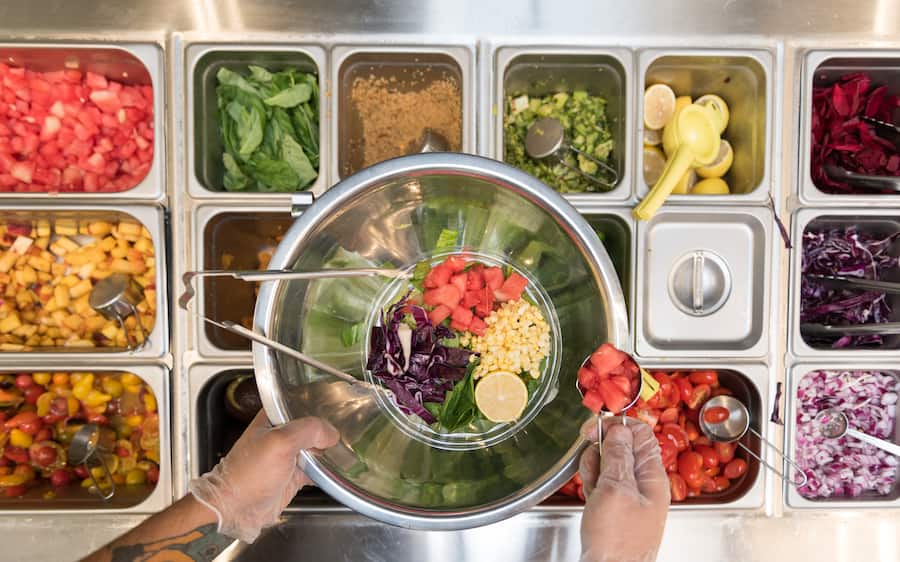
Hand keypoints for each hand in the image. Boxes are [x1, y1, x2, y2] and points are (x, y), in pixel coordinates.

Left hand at [189, 410, 339, 542]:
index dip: (320, 408)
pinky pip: (317, 470)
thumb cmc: (249, 473)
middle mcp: (282, 434)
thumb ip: (308, 431)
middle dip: (327, 432)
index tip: (337, 414)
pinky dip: (327, 471)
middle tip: (344, 436)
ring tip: (344, 453)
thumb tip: (331, 434)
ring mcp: (288, 456)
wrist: (236, 509)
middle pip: (313, 427)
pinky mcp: (294, 476)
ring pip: (317, 449)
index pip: (302, 404)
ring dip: (329, 452)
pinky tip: (336, 471)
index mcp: (273, 418)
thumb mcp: (280, 442)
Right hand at [578, 417, 669, 561]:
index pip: (640, 434)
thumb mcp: (616, 490)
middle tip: (594, 466)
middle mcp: (643, 483)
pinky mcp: (615, 507)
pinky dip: (592, 485)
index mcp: (652, 475)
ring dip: (594, 469)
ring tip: (592, 490)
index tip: (595, 428)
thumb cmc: (617, 540)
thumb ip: (618, 456)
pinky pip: (602, 483)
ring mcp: (629, 496)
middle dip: (601, 451)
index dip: (617, 426)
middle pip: (621, 447)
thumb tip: (620, 429)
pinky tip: (590, 498)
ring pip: (608, 464)